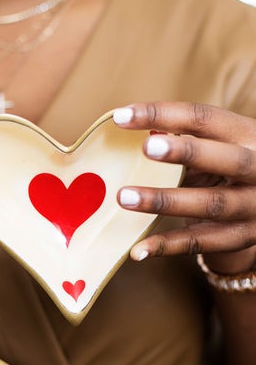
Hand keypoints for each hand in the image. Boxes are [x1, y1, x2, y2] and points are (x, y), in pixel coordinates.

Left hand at [113, 101, 255, 269]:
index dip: (164, 114)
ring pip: (211, 205)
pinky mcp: (240, 237)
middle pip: (227, 159)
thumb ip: (183, 140)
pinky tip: (137, 250)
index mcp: (248, 135)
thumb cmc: (226, 164)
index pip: (206, 118)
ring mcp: (252, 207)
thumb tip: (134, 130)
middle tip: (145, 147)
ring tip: (125, 197)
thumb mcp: (216, 146)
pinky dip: (167, 246)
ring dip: (165, 201)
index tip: (122, 116)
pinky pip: (201, 243)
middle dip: (186, 152)